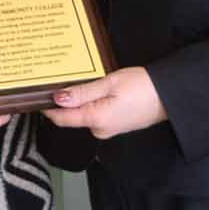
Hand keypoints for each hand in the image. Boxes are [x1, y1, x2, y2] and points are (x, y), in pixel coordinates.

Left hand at [43, 66, 165, 138]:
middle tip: (57, 80)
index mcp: (96, 120)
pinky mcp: (116, 124)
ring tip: (77, 82)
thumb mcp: (109, 84)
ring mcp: (109, 129)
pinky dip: (91, 103)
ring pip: (84, 114)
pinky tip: (95, 90)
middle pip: (71, 116)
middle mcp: (100, 129)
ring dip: (78, 101)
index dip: (47, 107)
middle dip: (63, 101)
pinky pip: (96, 114)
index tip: (37, 95)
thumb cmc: (144, 87)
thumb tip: (58, 99)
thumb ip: (82, 93)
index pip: (61, 119)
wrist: (171, 96)